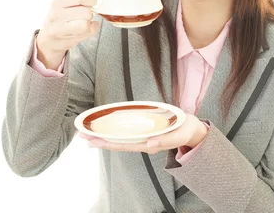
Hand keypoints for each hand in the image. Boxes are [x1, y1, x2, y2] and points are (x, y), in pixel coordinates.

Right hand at [36, 0, 100, 69]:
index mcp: (57, 2)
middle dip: (90, 12)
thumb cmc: (60, 19)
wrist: (48, 40)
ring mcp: (59, 29)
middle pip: (85, 12)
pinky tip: (86, 28)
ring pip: (85, 24)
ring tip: (84, 21)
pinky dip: (91, 30)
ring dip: (89, 22)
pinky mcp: (64, 40)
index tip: (92, 1)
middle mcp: (56, 14)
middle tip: (86, 13)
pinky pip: (87, 33)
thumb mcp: (65, 3)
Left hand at [78, 114, 208, 153]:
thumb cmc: (185, 130)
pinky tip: (105, 128)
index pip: (124, 145)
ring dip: (104, 135)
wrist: (192, 129)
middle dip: (100, 140)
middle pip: (118, 142)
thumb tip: (149, 145)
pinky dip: (114, 130)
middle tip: (81, 136)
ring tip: (87, 133)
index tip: (92, 141)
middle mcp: (143, 142)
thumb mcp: (178, 134)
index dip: (107, 143)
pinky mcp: (145, 130)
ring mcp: (143, 137)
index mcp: (149, 144)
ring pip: (120, 138)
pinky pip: (127, 132)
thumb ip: (165, 141)